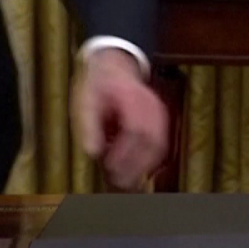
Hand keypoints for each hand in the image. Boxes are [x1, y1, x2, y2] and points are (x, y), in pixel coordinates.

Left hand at [72, 48, 167, 188]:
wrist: (116, 64)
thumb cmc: (100, 83)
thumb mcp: (86, 100)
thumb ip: (89, 126)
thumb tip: (93, 151)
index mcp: (133, 100)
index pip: (136, 131)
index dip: (125, 154)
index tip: (110, 169)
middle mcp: (152, 107)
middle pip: (154, 142)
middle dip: (138, 166)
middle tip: (121, 183)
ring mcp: (159, 113)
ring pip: (161, 145)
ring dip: (146, 166)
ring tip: (130, 181)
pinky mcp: (160, 120)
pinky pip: (162, 143)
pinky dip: (152, 159)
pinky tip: (140, 169)